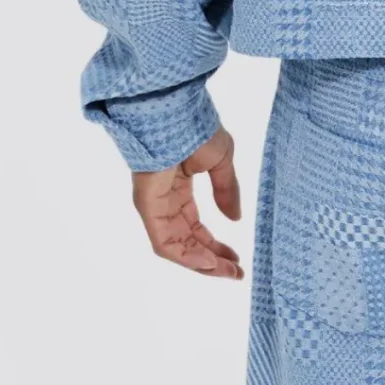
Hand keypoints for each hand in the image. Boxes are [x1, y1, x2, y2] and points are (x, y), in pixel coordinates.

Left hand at [131, 129, 243, 278]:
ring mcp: (154, 205)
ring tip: (227, 273)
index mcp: (178, 190)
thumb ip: (227, 191)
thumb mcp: (221, 162)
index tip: (237, 260)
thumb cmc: (195, 128)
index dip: (216, 247)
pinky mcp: (147, 206)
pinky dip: (185, 256)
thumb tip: (235, 219)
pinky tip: (208, 264)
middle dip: (212, 261)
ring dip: (201, 264)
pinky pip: (164, 242)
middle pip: (186, 242)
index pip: (195, 228)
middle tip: (236, 273)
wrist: (174, 111)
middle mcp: (164, 202)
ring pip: (175, 247)